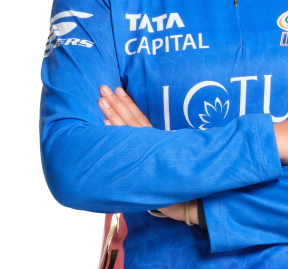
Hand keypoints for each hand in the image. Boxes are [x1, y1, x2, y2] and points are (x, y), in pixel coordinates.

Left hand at [97, 85, 197, 224]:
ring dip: (112, 113)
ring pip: (126, 129)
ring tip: (101, 100)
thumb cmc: (172, 181)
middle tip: (103, 87)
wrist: (186, 201)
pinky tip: (104, 126)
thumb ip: (150, 149)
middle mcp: (150, 143)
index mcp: (154, 140)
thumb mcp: (159, 159)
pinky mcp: (141, 163)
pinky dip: (115, 135)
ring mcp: (146, 152)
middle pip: (131, 119)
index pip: (138, 118)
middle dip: (116, 103)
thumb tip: (135, 139)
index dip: (128, 103)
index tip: (118, 90)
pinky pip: (126, 147)